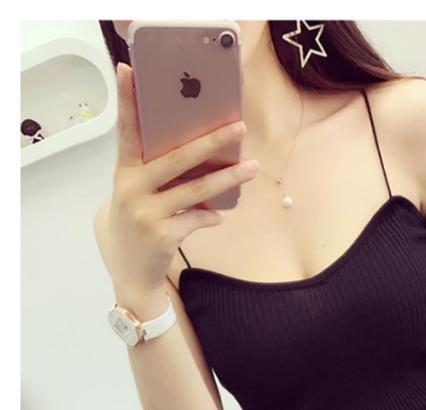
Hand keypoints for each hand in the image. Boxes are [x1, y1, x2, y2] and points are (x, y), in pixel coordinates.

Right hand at [105, 62, 259, 293]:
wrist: (131, 273)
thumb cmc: (138, 226)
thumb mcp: (138, 197)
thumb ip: (159, 177)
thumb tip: (207, 160)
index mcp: (124, 173)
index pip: (127, 132)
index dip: (127, 101)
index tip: (129, 70)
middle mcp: (131, 189)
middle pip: (176, 158)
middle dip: (211, 142)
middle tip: (239, 127)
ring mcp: (146, 213)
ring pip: (195, 190)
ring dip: (228, 178)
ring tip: (252, 168)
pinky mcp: (162, 235)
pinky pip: (198, 218)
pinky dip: (211, 217)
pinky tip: (218, 217)